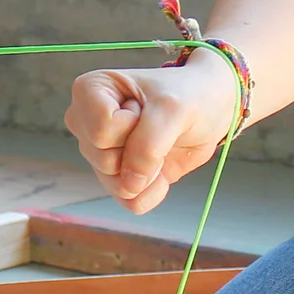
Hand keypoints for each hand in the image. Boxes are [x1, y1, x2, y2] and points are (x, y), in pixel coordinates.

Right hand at [65, 53, 242, 212]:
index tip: (145, 107)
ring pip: (115, 185)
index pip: (101, 131)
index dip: (132, 125)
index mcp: (88, 92)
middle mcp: (85, 123)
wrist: (208, 107)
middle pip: (104, 159)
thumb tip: (130, 185)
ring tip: (160, 144)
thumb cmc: (187, 94)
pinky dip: (153, 190)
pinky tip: (161, 167)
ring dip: (149, 171)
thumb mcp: (172, 109)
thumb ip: (148, 145)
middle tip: (156, 125)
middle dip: (141, 150)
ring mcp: (98, 153)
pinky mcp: (115, 177)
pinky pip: (129, 201)